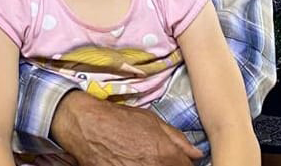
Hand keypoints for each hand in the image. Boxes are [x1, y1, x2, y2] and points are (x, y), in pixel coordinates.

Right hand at [51, 91, 202, 165]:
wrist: (85, 125)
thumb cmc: (117, 119)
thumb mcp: (149, 119)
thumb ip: (176, 138)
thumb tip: (195, 153)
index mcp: (167, 155)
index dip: (182, 162)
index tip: (175, 159)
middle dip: (168, 165)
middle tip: (155, 157)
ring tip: (140, 158)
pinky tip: (130, 161)